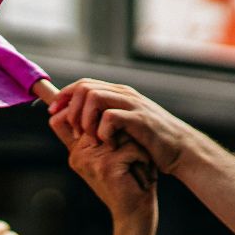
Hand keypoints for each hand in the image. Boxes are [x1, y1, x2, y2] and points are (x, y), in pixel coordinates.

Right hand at [49, 109, 157, 234]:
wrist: (134, 213)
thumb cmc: (127, 180)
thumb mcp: (109, 155)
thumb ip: (98, 134)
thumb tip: (98, 105)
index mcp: (76, 150)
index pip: (65, 119)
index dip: (79, 109)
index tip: (101, 117)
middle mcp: (78, 153)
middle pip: (101, 119)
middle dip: (124, 133)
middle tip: (130, 157)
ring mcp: (90, 159)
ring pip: (119, 132)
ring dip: (135, 146)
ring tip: (135, 166)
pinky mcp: (106, 166)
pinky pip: (130, 147)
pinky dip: (142, 158)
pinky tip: (139, 174)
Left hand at [50, 80, 203, 176]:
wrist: (181, 150)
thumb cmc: (151, 141)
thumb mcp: (125, 126)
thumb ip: (105, 118)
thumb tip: (76, 121)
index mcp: (118, 94)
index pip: (83, 84)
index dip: (64, 96)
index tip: (53, 112)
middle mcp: (124, 94)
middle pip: (84, 87)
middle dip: (71, 108)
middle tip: (73, 130)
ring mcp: (133, 105)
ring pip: (94, 97)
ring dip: (84, 119)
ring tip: (89, 137)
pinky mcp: (140, 120)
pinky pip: (110, 117)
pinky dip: (102, 131)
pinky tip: (107, 143)